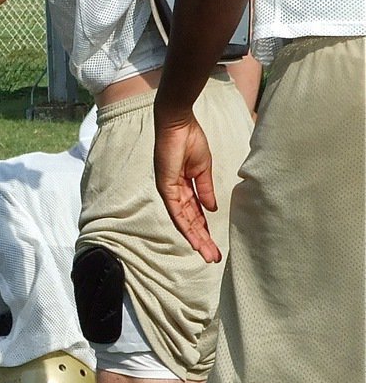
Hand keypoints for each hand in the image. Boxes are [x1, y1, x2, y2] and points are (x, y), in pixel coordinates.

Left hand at [152, 105, 221, 262]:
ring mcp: (169, 191)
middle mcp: (174, 194)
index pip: (196, 215)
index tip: (216, 246)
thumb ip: (205, 190)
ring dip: (195, 238)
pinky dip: (184, 226)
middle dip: (202, 240)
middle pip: (190, 222)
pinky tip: (194, 239)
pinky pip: (176, 211)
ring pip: (183, 221)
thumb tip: (212, 210)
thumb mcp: (202, 169)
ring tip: (207, 254)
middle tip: (214, 258)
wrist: (179, 123)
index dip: (206, 230)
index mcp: (184, 188)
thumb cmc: (190, 140)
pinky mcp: (166, 187)